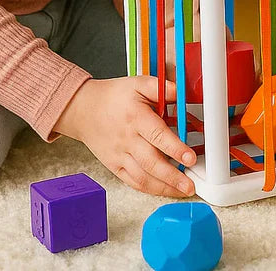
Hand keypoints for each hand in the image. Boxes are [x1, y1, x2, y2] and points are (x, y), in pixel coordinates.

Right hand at [54, 76, 196, 196]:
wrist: (84, 110)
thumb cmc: (114, 97)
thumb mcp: (138, 83)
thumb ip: (162, 87)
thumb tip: (183, 92)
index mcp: (136, 117)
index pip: (157, 135)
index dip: (175, 148)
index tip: (190, 158)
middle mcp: (127, 140)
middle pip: (151, 162)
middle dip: (173, 177)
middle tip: (190, 185)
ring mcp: (120, 156)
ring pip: (142, 178)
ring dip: (164, 188)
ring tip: (183, 191)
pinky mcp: (115, 166)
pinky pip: (133, 182)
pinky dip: (149, 189)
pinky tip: (164, 190)